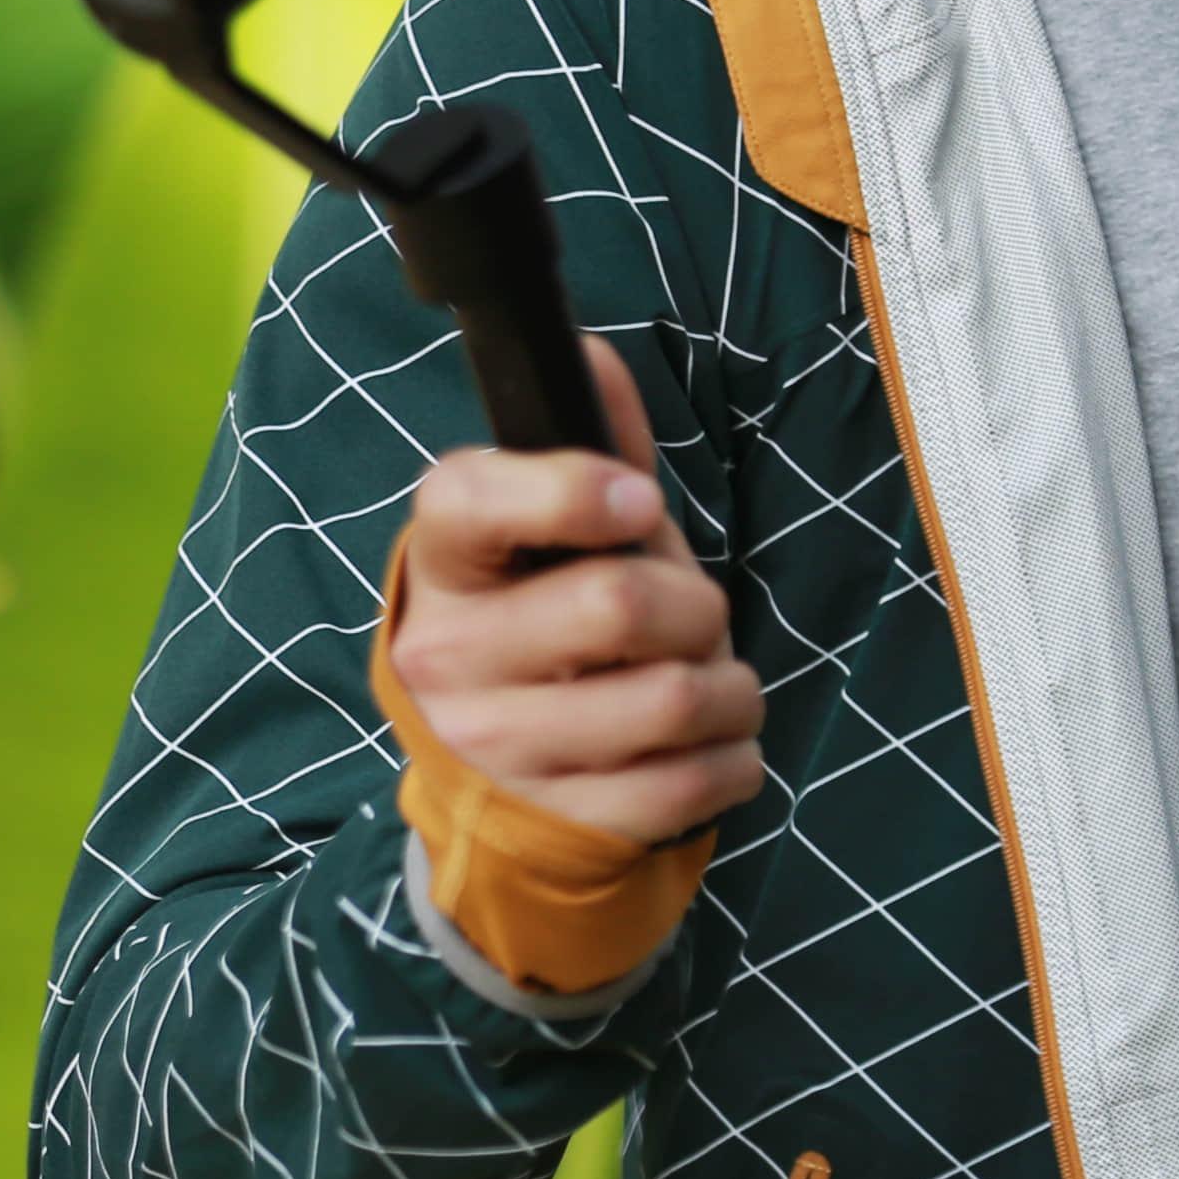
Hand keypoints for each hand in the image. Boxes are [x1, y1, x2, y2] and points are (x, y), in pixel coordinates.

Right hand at [386, 335, 766, 847]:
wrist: (495, 783)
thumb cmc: (544, 625)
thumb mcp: (552, 539)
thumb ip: (585, 449)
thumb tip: (592, 355)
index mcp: (444, 561)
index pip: (474, 500)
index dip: (571, 490)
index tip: (639, 501)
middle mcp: (450, 656)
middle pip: (619, 602)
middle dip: (698, 602)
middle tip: (697, 616)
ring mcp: (499, 750)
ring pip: (675, 698)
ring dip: (731, 686)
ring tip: (715, 683)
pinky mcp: (559, 824)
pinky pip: (692, 781)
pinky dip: (734, 756)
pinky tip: (713, 743)